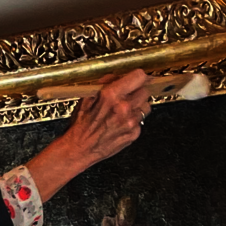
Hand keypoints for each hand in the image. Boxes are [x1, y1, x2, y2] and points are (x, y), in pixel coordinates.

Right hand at [26, 68, 153, 204]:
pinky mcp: (134, 134)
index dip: (140, 76)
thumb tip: (118, 76)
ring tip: (125, 110)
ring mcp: (130, 122)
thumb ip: (105, 83)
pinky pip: (141, 121)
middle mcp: (124, 108)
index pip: (139, 76)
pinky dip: (134, 120)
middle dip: (138, 91)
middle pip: (145, 91)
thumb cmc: (81, 124)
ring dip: (138, 106)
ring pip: (146, 106)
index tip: (140, 77)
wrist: (79, 149)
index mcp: (111, 95)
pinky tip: (122, 122)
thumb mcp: (87, 97)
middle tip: (130, 95)